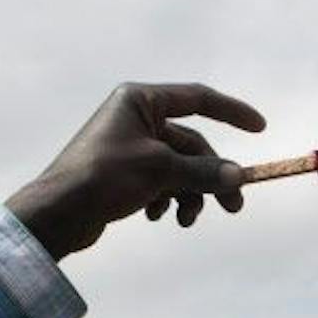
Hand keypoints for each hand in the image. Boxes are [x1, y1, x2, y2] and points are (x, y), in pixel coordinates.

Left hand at [6, 82, 265, 258]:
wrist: (57, 213)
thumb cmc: (103, 178)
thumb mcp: (160, 172)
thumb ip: (203, 171)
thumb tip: (238, 177)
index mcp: (140, 100)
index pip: (198, 99)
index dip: (232, 112)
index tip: (260, 127)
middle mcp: (136, 117)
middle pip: (192, 144)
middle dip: (211, 176)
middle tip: (233, 207)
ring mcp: (130, 146)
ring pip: (179, 167)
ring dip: (189, 194)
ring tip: (185, 219)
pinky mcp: (125, 173)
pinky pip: (161, 181)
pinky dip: (166, 200)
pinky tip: (156, 216)